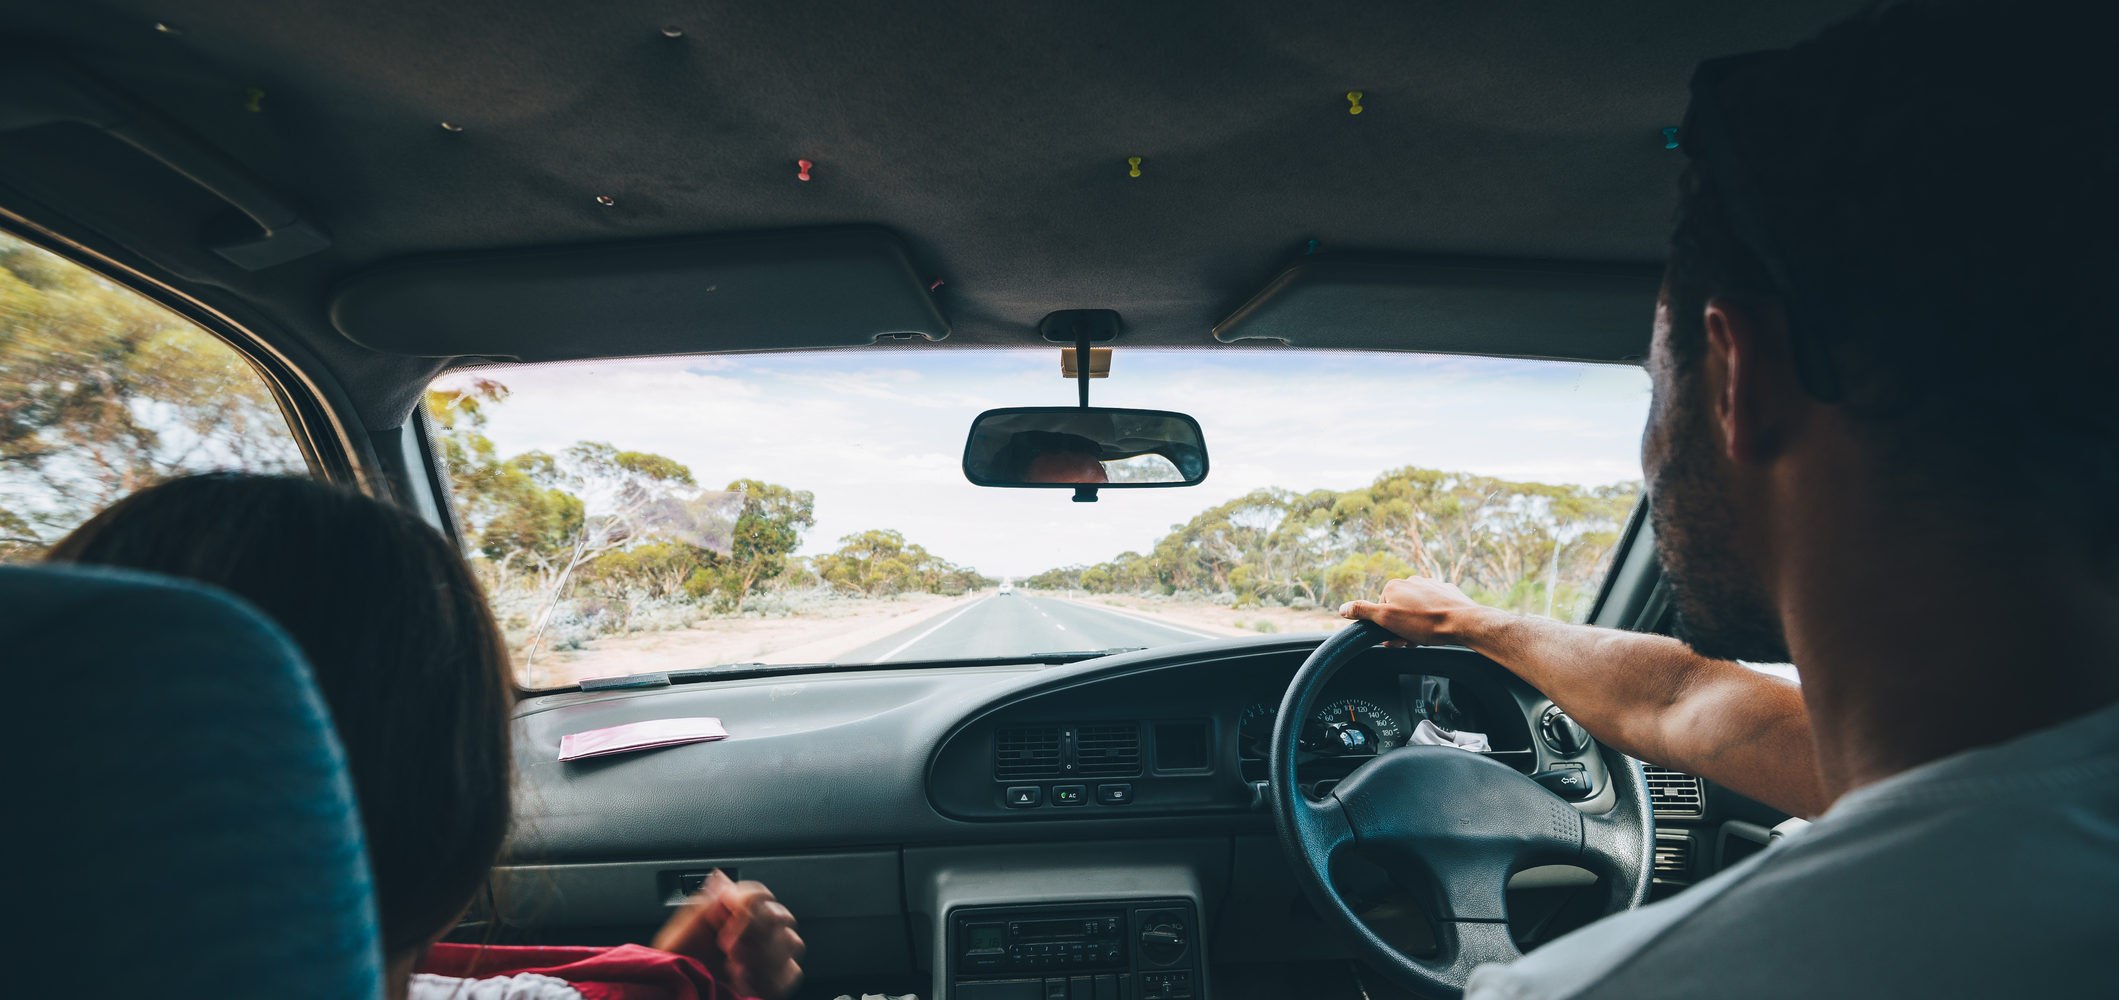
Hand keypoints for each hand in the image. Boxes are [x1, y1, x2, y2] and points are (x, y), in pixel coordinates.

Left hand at [652, 869, 804, 999]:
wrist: (677, 995)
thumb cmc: (677, 968)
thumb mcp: (681, 934)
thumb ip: (704, 905)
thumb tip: (720, 877)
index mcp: (731, 911)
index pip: (759, 894)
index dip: (747, 909)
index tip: (724, 929)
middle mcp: (754, 927)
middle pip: (780, 916)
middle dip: (754, 935)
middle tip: (728, 950)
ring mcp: (768, 952)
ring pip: (791, 942)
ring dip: (762, 958)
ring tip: (733, 970)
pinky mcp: (776, 978)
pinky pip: (793, 972)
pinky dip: (771, 979)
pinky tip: (746, 984)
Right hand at [1339, 577, 1486, 644]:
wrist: (1462, 621)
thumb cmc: (1425, 622)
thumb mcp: (1386, 620)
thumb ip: (1362, 611)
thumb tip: (1342, 608)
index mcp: (1394, 586)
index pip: (1381, 609)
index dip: (1386, 627)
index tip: (1395, 637)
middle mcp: (1411, 580)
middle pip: (1399, 609)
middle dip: (1402, 627)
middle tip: (1410, 641)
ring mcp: (1431, 585)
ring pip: (1416, 609)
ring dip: (1416, 625)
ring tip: (1425, 636)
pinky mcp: (1447, 591)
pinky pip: (1434, 606)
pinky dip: (1433, 618)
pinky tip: (1439, 628)